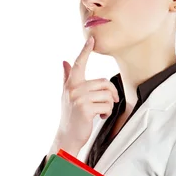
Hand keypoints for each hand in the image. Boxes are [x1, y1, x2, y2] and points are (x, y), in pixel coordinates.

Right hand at [58, 35, 119, 150]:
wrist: (67, 136)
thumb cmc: (70, 115)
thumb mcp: (66, 95)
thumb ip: (67, 77)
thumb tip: (64, 62)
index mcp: (71, 84)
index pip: (79, 64)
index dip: (85, 51)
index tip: (92, 39)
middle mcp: (74, 89)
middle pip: (104, 83)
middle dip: (110, 94)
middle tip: (107, 103)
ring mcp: (79, 99)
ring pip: (107, 95)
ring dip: (108, 105)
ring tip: (100, 111)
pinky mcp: (86, 109)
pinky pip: (106, 105)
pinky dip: (107, 113)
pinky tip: (99, 117)